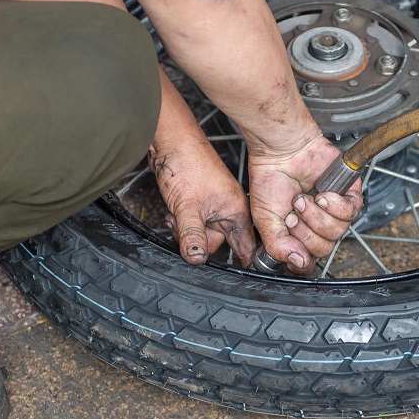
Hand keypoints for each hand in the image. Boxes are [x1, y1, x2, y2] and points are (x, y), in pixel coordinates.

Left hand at [150, 137, 255, 266]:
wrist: (172, 141)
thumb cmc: (187, 165)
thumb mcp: (188, 207)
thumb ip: (192, 236)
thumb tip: (196, 259)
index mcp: (236, 212)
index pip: (246, 247)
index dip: (242, 263)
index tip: (234, 278)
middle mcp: (228, 209)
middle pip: (216, 242)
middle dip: (196, 239)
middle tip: (181, 228)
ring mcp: (213, 204)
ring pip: (201, 232)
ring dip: (185, 230)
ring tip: (175, 216)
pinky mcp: (199, 200)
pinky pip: (192, 221)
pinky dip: (181, 220)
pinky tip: (172, 212)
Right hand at [248, 135, 362, 274]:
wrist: (281, 150)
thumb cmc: (271, 180)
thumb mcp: (264, 220)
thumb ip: (277, 245)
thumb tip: (298, 261)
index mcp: (299, 235)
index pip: (309, 262)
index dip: (301, 257)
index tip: (290, 244)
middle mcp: (318, 226)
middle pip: (324, 249)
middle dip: (305, 231)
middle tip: (292, 213)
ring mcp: (334, 212)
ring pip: (338, 232)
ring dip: (317, 216)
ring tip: (303, 199)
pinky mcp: (348, 194)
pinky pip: (351, 212)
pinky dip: (335, 206)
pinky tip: (322, 195)